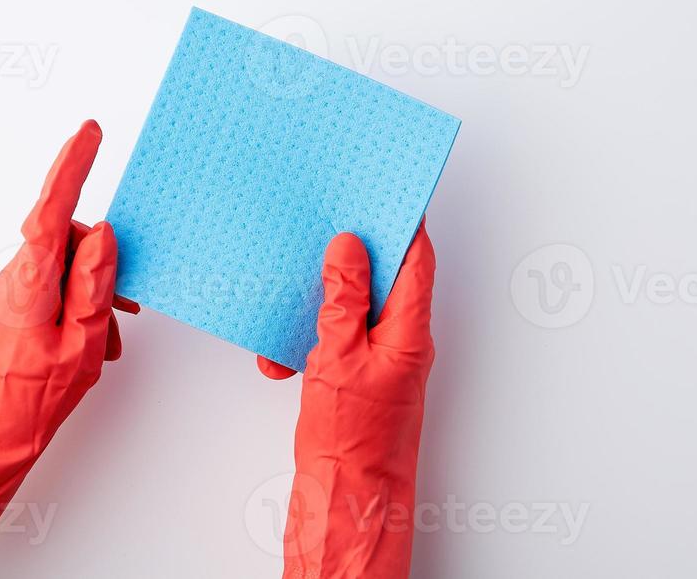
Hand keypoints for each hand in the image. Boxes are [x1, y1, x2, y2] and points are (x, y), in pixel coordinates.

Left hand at [0, 121, 137, 575]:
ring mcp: (10, 290)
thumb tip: (103, 234)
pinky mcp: (11, 303)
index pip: (51, 210)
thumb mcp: (81, 343)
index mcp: (32, 282)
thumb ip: (94, 284)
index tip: (90, 134)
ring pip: (64, 264)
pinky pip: (53, 282)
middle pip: (67, 239)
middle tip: (127, 302)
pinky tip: (88, 336)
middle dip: (102, 261)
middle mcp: (14, 277)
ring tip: (105, 336)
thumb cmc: (31, 399)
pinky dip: (76, 301)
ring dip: (92, 290)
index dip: (72, 167)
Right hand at [268, 224, 435, 578]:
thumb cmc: (351, 441)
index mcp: (408, 329)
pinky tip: (281, 354)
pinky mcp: (357, 379)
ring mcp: (380, 360)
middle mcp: (401, 341)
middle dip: (353, 255)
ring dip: (319, 305)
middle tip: (326, 229)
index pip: (416, 260)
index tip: (384, 192)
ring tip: (291, 302)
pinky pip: (335, 341)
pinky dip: (308, 341)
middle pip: (384, 279)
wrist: (344, 504)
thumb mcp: (339, 357)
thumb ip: (343, 298)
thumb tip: (348, 247)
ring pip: (353, 310)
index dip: (403, 223)